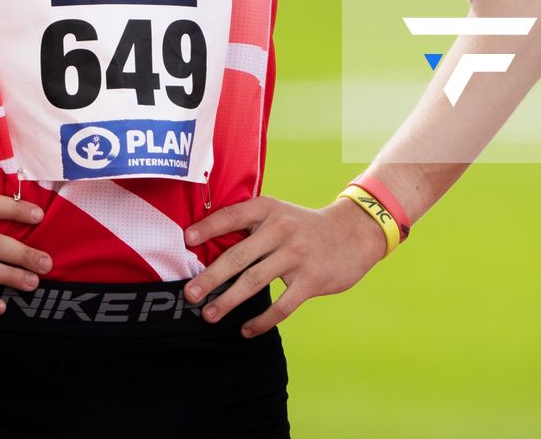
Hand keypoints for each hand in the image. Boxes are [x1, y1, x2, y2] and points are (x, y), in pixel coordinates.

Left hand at [181, 195, 388, 336]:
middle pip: (238, 256)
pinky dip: (261, 321)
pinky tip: (246, 330)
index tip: (186, 240)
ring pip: (254, 282)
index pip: (232, 216)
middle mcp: (280, 229)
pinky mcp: (311, 279)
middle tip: (190, 294)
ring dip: (228, 301)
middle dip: (211, 278)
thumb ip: (251, 226)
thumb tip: (209, 250)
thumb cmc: (306, 227)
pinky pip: (281, 305)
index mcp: (269, 210)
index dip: (208, 227)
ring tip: (210, 315)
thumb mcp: (280, 214)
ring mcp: (296, 254)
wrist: (354, 232)